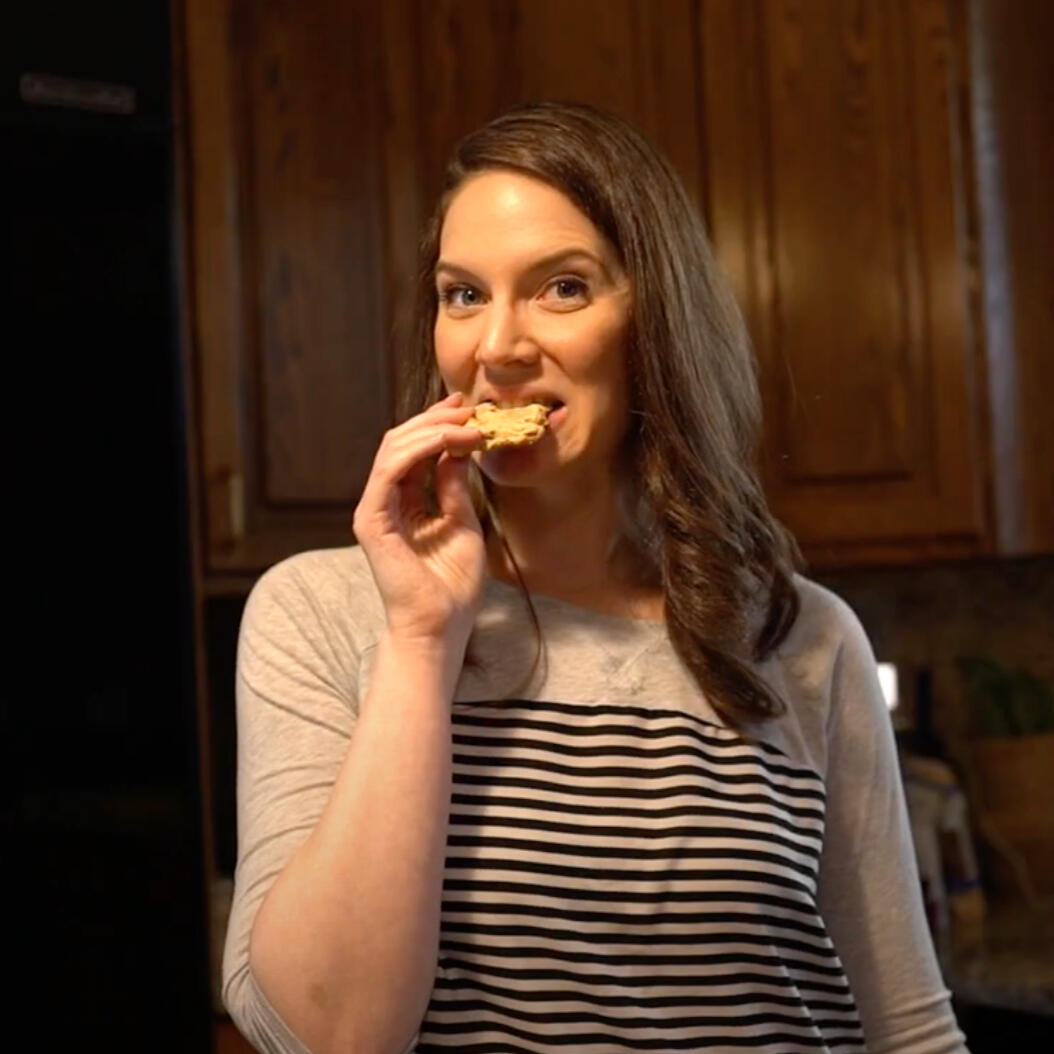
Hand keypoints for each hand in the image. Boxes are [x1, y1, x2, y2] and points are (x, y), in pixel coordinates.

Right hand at [352, 393, 485, 644]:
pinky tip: (449, 440)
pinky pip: (390, 471)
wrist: (440, 625)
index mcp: (404, 503)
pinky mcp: (372, 520)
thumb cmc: (453, 586)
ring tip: (469, 424)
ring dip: (434, 430)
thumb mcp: (463, 523)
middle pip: (401, 443)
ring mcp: (374, 510)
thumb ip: (455, 487)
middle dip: (436, 420)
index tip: (469, 408)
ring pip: (394, 449)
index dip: (439, 425)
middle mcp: (384, 501)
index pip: (415, 452)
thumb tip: (459, 449)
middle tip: (470, 408)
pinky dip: (420, 449)